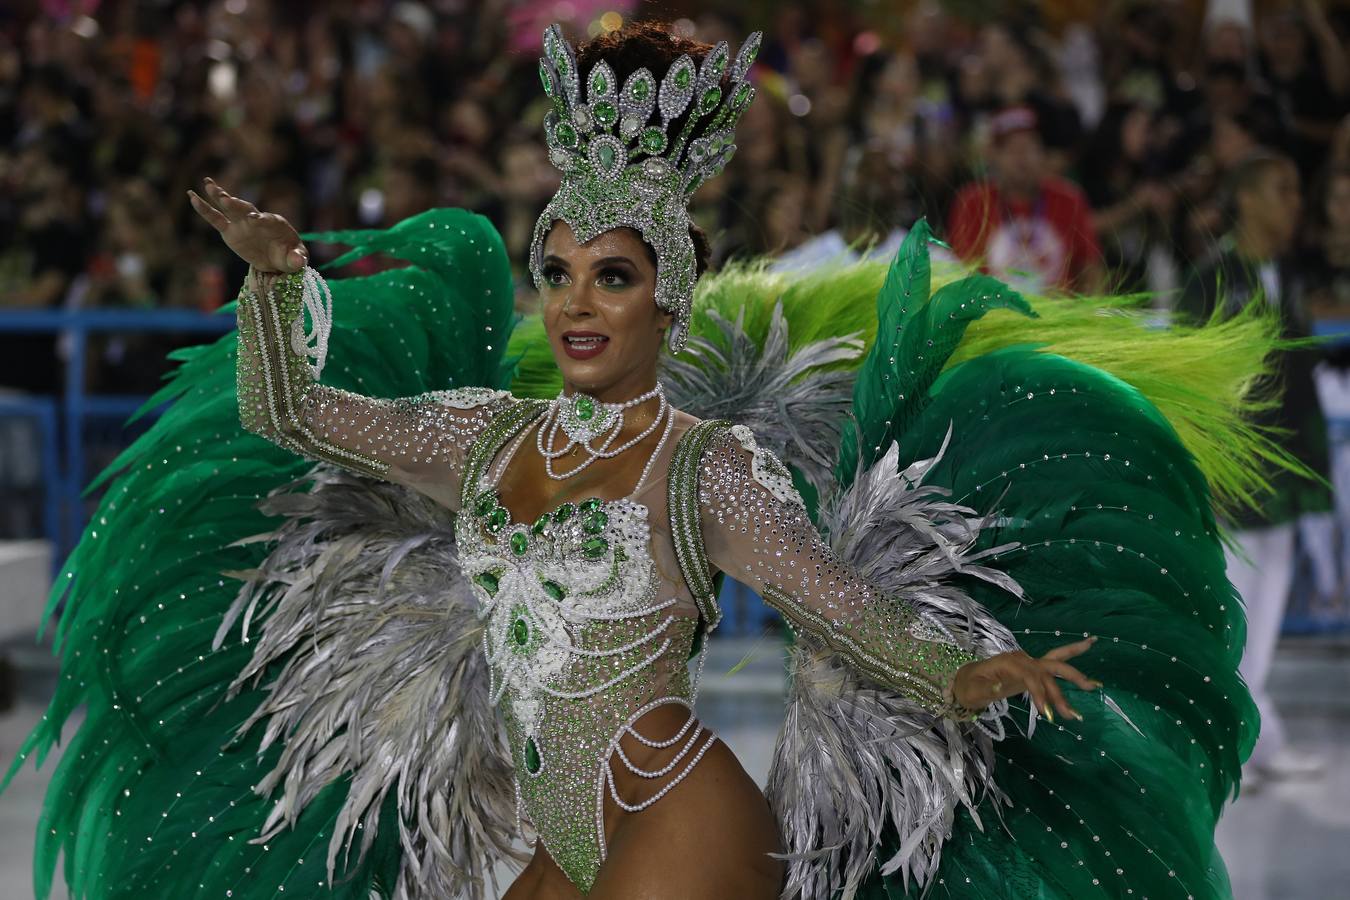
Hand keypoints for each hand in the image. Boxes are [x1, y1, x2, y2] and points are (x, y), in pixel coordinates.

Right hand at [187, 177, 307, 273]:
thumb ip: (297, 258)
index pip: (268, 219)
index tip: (254, 219)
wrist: (279, 259)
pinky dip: (204, 209)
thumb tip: (298, 261)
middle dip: (237, 204)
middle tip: (226, 199)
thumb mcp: (296, 259)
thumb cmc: (290, 256)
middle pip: (246, 209)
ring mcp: (242, 224)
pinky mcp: (230, 232)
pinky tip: (193, 197)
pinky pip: (215, 219)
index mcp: (276, 224)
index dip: (261, 219)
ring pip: (229, 209)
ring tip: (208, 184)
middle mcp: (257, 220)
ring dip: (219, 196)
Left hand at [950, 636, 1101, 721]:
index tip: (1047, 714)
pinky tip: (1088, 652)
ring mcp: (1028, 662)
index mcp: (1008, 662)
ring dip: (1074, 676)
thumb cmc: (968, 687)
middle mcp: (1022, 659)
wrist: (965, 681)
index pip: (1031, 677)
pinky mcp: (1033, 670)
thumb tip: (999, 686)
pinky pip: (1054, 665)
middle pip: (1048, 668)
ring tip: (1095, 686)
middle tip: (1076, 707)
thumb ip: (986, 689)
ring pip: (1055, 664)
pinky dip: (1072, 663)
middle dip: (1064, 686)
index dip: (1040, 694)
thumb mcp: (973, 691)